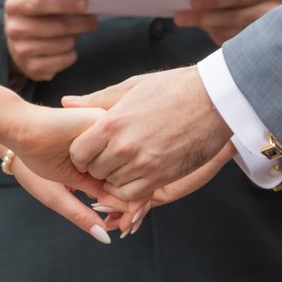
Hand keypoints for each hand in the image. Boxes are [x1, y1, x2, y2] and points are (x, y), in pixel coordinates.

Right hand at [4, 0, 97, 81]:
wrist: (19, 40)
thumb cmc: (37, 14)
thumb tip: (84, 4)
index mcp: (15, 5)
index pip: (40, 2)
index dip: (64, 3)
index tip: (84, 4)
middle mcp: (14, 29)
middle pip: (57, 27)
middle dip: (80, 23)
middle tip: (92, 20)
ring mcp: (21, 51)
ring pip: (64, 44)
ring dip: (75, 38)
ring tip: (74, 33)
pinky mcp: (32, 69)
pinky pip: (65, 60)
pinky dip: (71, 54)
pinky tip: (66, 48)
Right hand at [6, 104, 141, 241]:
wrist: (16, 132)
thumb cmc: (31, 166)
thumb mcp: (58, 196)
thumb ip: (82, 214)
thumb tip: (106, 238)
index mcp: (96, 171)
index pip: (122, 192)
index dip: (128, 212)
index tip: (125, 228)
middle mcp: (104, 154)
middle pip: (132, 180)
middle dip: (133, 205)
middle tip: (127, 224)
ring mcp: (105, 138)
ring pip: (130, 165)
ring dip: (131, 190)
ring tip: (125, 210)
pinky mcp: (102, 124)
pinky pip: (122, 148)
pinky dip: (122, 172)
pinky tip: (116, 188)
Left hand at [63, 67, 232, 202]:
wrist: (214, 100)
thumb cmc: (173, 88)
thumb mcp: (131, 87)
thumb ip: (96, 100)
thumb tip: (66, 102)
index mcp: (112, 122)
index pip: (78, 152)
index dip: (81, 152)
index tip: (91, 148)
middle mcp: (124, 146)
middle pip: (94, 170)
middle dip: (98, 164)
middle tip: (111, 155)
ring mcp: (143, 164)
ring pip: (112, 184)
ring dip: (115, 177)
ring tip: (127, 162)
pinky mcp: (161, 176)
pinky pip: (132, 194)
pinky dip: (130, 189)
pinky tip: (137, 174)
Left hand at [172, 0, 281, 45]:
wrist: (275, 7)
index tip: (193, 3)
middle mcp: (272, 11)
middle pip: (233, 17)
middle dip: (204, 18)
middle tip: (180, 17)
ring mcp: (267, 31)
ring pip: (230, 32)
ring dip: (206, 27)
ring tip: (186, 20)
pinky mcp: (259, 45)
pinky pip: (231, 43)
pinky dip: (214, 34)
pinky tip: (204, 27)